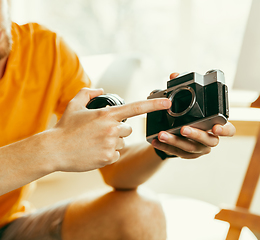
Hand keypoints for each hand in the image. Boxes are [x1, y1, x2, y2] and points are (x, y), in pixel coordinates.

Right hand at [52, 88, 170, 171]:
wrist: (54, 150)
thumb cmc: (64, 127)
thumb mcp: (74, 105)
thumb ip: (88, 93)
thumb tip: (101, 89)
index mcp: (107, 114)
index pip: (136, 108)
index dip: (154, 105)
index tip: (167, 103)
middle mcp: (112, 128)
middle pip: (128, 129)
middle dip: (118, 130)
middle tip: (100, 133)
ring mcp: (111, 144)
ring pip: (122, 142)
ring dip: (113, 142)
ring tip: (94, 143)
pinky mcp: (109, 158)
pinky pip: (117, 154)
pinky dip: (109, 154)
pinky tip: (94, 152)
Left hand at [151, 72, 235, 158]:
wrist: (181, 132)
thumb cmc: (191, 115)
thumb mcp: (188, 100)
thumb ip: (183, 87)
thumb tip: (174, 75)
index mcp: (216, 125)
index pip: (229, 130)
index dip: (225, 130)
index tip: (216, 127)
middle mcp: (210, 139)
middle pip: (208, 140)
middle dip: (195, 134)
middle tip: (183, 128)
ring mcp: (199, 149)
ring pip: (190, 148)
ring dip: (175, 141)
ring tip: (162, 135)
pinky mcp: (187, 155)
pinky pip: (176, 153)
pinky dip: (165, 147)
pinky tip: (155, 142)